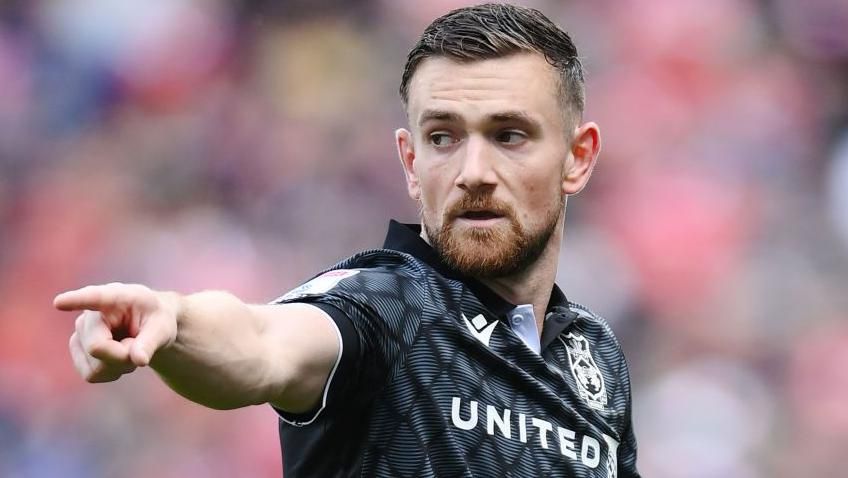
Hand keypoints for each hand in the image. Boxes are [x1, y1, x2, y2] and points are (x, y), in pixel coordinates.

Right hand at [53, 283, 179, 382]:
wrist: (148, 327)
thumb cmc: (156, 321)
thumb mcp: (163, 328)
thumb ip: (151, 342)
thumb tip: (139, 359)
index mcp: (115, 297)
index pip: (93, 298)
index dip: (76, 300)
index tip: (60, 302)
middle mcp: (90, 314)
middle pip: (96, 347)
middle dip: (123, 355)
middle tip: (138, 346)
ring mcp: (79, 333)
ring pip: (94, 366)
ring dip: (118, 366)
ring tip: (129, 349)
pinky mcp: (77, 351)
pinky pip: (91, 375)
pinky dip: (110, 373)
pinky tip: (118, 358)